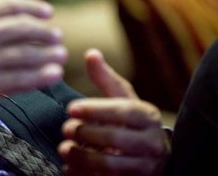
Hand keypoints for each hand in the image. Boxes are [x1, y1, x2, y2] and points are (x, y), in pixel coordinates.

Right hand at [0, 0, 66, 160]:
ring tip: (60, 55)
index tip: (46, 12)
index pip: (9, 5)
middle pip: (24, 28)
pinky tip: (52, 75)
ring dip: (48, 55)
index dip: (33, 7)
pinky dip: (40, 77)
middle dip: (44, 32)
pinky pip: (20, 80)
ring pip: (26, 55)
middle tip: (56, 35)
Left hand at [58, 49, 168, 174]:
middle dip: (86, 133)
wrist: (153, 157)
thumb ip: (106, 79)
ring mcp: (147, 166)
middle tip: (65, 129)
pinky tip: (70, 168)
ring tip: (64, 148)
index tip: (70, 108)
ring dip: (83, 157)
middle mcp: (152, 142)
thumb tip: (90, 52)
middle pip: (116, 137)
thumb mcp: (122, 99)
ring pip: (112, 163)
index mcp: (147, 116)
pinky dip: (86, 174)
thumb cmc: (131, 122)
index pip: (122, 111)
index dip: (95, 109)